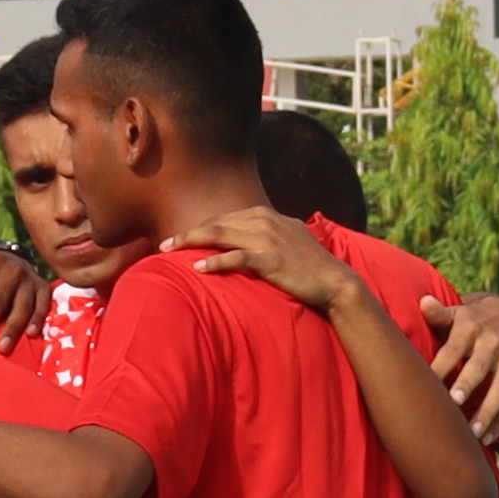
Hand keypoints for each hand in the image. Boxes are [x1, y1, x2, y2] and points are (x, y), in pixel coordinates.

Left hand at [165, 202, 355, 310]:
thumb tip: (244, 241)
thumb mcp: (287, 240)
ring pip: (220, 234)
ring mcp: (268, 238)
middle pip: (216, 223)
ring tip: (169, 251)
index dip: (200, 227)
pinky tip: (198, 267)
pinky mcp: (271, 259)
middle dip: (188, 233)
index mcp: (266, 215)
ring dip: (191, 241)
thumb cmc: (309, 266)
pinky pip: (236, 257)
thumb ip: (265, 235)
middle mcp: (265, 221)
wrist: (335, 281)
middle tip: (163, 245)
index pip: (224, 217)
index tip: (180, 238)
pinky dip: (215, 260)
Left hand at [423, 282, 498, 429]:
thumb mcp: (457, 312)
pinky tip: (487, 439)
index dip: (441, 365)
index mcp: (471, 327)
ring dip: (488, 412)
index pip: (453, 348)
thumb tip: (423, 302)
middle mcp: (493, 343)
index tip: (427, 381)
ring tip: (473, 434)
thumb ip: (439, 314)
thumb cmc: (470, 319)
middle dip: (468, 385)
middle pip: (479, 366)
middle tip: (454, 403)